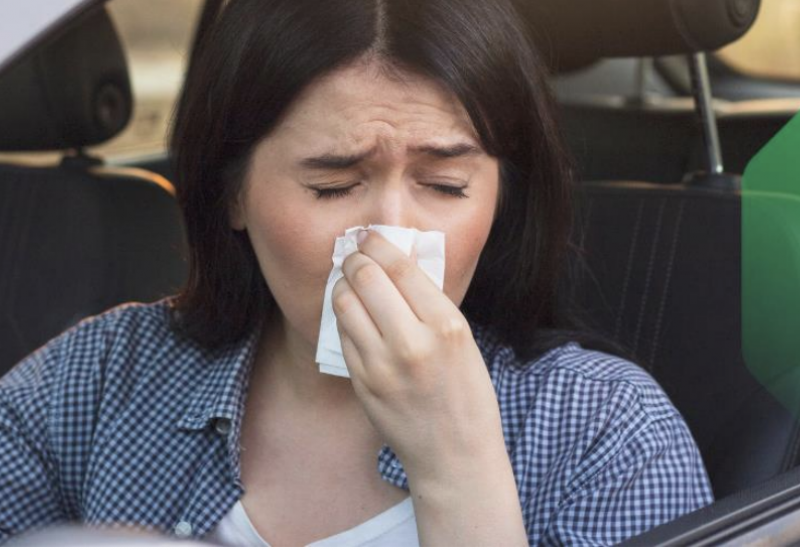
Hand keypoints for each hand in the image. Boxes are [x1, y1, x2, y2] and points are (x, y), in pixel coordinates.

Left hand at [331, 229, 507, 484]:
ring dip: (343, 285)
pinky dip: (344, 318)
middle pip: (367, 278)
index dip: (379, 244)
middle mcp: (412, 343)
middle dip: (355, 258)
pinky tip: (352, 315)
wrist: (455, 456)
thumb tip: (396, 262)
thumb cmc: (466, 395)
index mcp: (446, 326)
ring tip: (349, 282)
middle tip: (354, 254)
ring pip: (345, 304)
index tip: (370, 236)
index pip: (400, 267)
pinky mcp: (362, 383)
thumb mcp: (463, 341)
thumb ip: (430, 303)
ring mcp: (382, 366)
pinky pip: (342, 336)